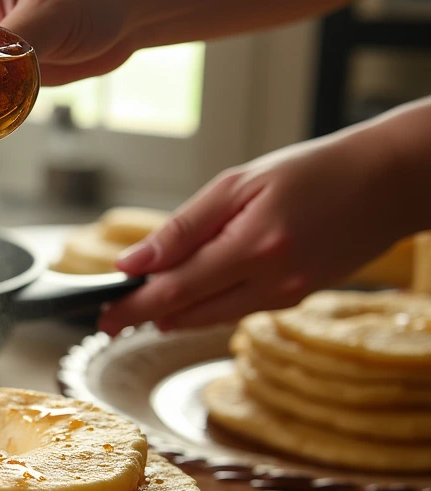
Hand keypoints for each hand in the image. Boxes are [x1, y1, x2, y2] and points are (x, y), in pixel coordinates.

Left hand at [96, 128, 413, 333]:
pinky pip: (237, 309)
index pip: (174, 289)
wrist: (388, 182)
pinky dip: (206, 306)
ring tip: (140, 309)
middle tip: (109, 320)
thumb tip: (132, 262)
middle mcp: (270, 281)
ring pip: (210, 316)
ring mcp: (285, 296)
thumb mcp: (239, 184)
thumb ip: (182, 228)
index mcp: (253, 247)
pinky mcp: (294, 300)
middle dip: (144, 316)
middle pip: (188, 312)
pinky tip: (188, 297)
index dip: (133, 306)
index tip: (103, 317)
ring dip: (172, 314)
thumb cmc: (314, 170)